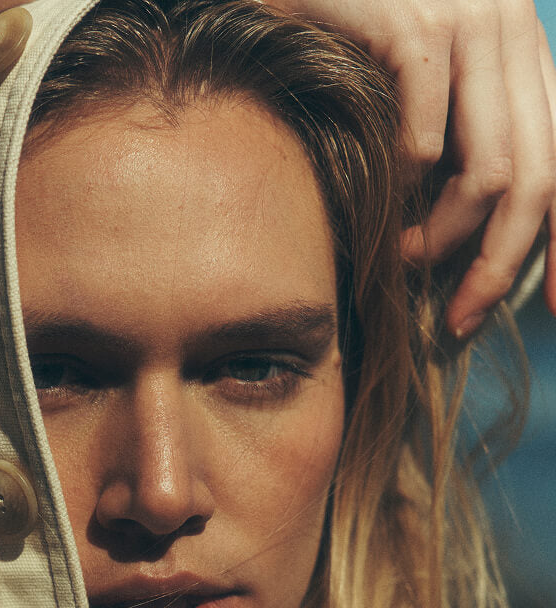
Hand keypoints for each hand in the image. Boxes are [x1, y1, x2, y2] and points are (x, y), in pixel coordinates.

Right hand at [266, 0, 555, 336]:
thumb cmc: (336, 29)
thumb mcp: (410, 84)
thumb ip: (453, 135)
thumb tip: (467, 232)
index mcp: (519, 50)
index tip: (554, 305)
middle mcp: (509, 30)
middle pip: (538, 180)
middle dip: (498, 266)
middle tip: (460, 318)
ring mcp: (469, 22)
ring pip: (491, 174)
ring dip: (444, 239)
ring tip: (402, 258)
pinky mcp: (416, 24)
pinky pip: (424, 143)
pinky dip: (401, 191)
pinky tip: (380, 204)